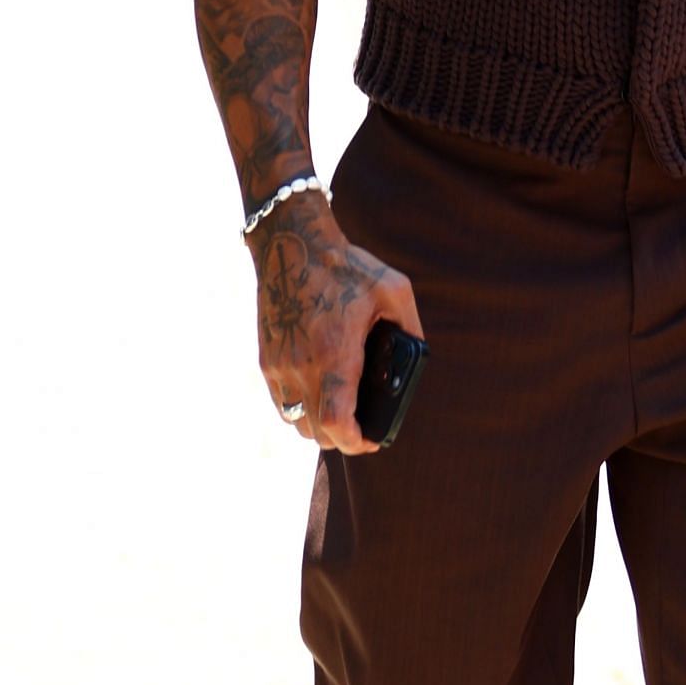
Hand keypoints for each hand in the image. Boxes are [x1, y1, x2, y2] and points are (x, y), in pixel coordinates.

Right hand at [253, 196, 422, 455]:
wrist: (291, 242)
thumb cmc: (344, 266)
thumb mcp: (393, 290)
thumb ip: (410, 326)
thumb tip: (418, 354)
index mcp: (335, 353)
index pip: (337, 421)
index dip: (355, 442)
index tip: (372, 440)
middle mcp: (302, 365)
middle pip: (316, 431)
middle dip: (342, 439)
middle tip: (363, 431)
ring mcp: (280, 365)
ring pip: (296, 421)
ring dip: (319, 427)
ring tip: (340, 416)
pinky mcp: (267, 359)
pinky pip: (282, 403)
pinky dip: (300, 410)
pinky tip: (319, 397)